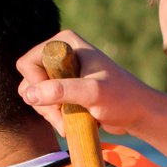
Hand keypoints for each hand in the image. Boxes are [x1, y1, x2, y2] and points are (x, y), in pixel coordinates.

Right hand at [14, 31, 161, 136]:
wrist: (139, 113)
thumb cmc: (121, 98)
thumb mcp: (92, 93)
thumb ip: (61, 90)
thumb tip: (29, 94)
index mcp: (64, 43)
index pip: (28, 63)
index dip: (36, 85)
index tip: (56, 102)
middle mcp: (60, 54)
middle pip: (29, 81)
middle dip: (43, 104)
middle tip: (62, 117)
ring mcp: (61, 73)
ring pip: (35, 96)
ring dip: (49, 113)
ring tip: (69, 122)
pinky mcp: (65, 90)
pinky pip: (45, 104)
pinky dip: (53, 116)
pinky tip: (70, 122)